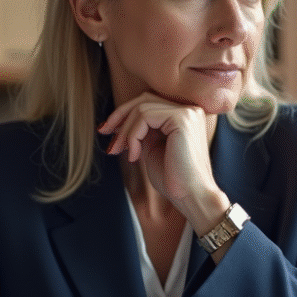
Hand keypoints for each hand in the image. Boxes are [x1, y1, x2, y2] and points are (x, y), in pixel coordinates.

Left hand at [98, 92, 227, 227]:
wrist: (191, 197)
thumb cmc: (173, 179)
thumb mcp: (152, 148)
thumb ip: (142, 131)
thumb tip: (119, 120)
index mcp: (184, 116)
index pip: (148, 102)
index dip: (124, 114)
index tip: (108, 132)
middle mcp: (189, 109)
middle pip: (144, 99)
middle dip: (119, 116)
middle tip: (105, 135)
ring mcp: (187, 112)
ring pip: (141, 108)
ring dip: (125, 131)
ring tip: (120, 151)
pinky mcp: (182, 119)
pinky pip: (145, 116)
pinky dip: (133, 135)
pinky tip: (134, 156)